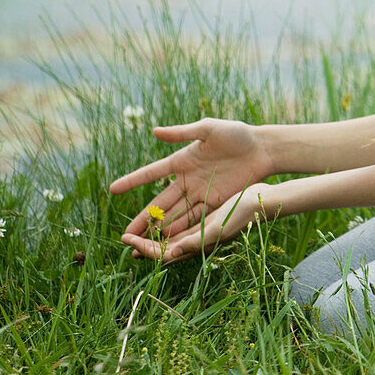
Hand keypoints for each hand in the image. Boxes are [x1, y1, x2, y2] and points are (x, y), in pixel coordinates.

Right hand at [109, 118, 272, 241]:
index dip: (133, 181)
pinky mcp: (214, 202)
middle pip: (159, 203)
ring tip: (141, 245)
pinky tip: (167, 243)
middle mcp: (187, 179)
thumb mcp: (208, 129)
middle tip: (124, 236)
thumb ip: (183, 132)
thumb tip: (154, 132)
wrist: (262, 148)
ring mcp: (200, 193)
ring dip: (158, 230)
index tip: (112, 189)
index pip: (152, 173)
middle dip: (142, 220)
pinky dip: (179, 231)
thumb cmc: (235, 134)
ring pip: (174, 215)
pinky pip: (193, 219)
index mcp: (182, 159)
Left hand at [120, 182, 273, 264]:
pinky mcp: (206, 216)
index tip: (127, 239)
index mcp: (197, 246)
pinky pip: (182, 222)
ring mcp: (201, 229)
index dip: (144, 248)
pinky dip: (168, 222)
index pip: (163, 252)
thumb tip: (169, 253)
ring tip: (136, 231)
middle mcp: (196, 240)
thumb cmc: (243, 214)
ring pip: (171, 235)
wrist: (263, 201)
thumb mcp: (217, 228)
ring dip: (153, 235)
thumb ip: (195, 241)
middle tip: (123, 238)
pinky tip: (160, 217)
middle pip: (163, 247)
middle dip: (143, 244)